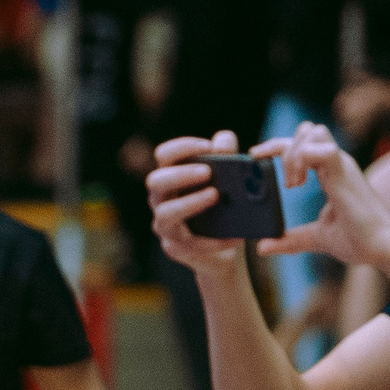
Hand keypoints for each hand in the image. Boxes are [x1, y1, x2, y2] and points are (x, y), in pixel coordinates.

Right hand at [145, 131, 247, 271]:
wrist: (225, 247)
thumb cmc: (222, 207)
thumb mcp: (229, 178)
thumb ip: (226, 156)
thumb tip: (222, 140)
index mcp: (171, 178)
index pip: (164, 155)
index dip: (182, 147)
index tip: (207, 147)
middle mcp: (161, 200)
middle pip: (155, 181)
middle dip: (180, 174)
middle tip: (208, 172)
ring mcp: (165, 226)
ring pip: (165, 213)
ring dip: (189, 203)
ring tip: (215, 196)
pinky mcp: (176, 249)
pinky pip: (190, 244)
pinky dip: (214, 240)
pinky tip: (234, 237)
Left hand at [258, 122, 389, 269]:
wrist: (382, 249)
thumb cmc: (358, 240)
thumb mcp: (316, 238)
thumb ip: (291, 239)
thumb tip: (262, 247)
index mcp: (331, 172)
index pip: (303, 144)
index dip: (277, 146)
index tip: (255, 158)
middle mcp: (337, 163)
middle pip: (307, 129)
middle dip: (283, 146)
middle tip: (281, 180)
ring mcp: (342, 165)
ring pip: (314, 131)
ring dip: (293, 153)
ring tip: (293, 184)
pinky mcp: (345, 172)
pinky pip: (322, 149)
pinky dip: (302, 160)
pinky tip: (298, 184)